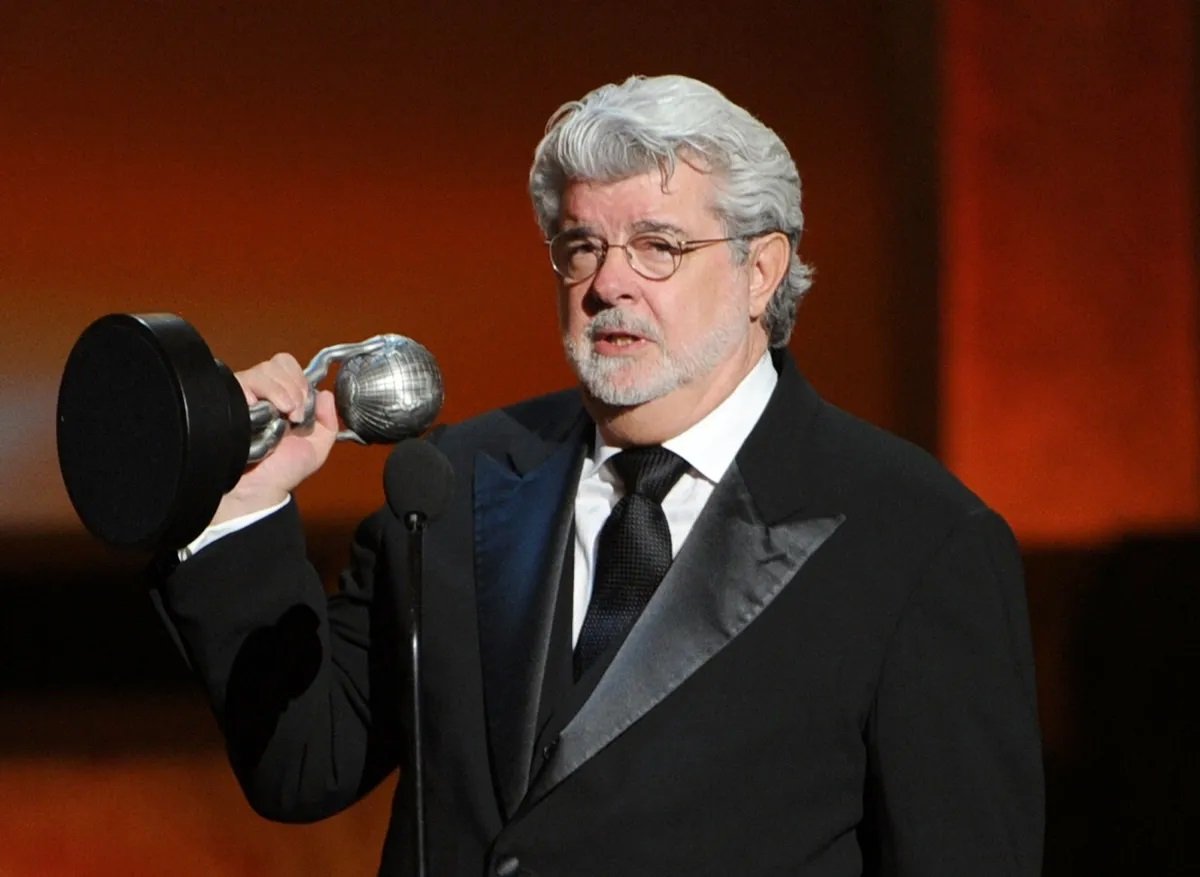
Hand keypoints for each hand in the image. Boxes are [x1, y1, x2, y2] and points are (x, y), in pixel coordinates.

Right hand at [209, 353, 338, 525]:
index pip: (288, 366)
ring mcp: (244, 395)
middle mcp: (261, 393)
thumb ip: (328, 420)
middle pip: (277, 364)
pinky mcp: (229, 400)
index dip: (300, 380)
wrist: (259, 488)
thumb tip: (325, 393)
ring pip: (263, 370)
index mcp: (282, 398)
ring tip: (283, 417)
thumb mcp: (317, 447)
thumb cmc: (282, 471)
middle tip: (296, 415)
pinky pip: (245, 380)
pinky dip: (262, 392)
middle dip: (295, 387)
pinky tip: (265, 412)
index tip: (304, 408)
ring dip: (281, 391)